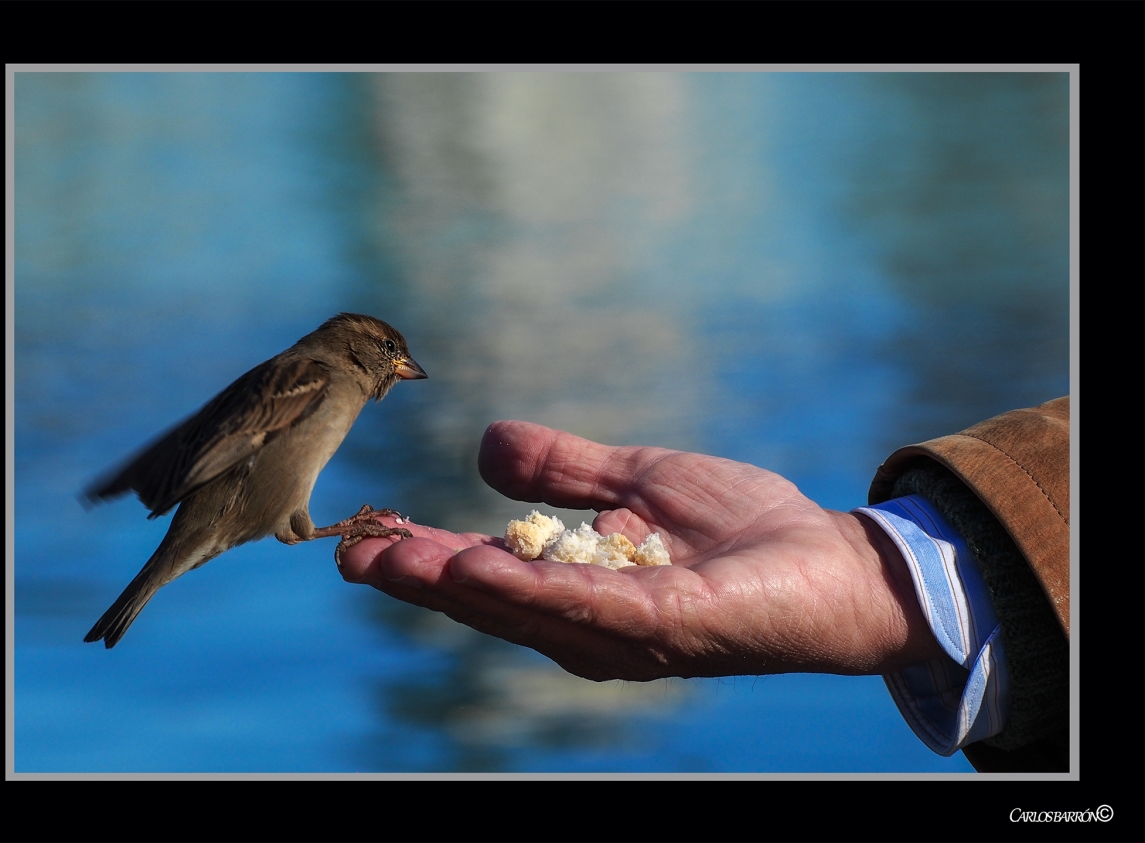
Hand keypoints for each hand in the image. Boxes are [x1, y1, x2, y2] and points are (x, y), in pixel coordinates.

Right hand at [338, 421, 944, 680]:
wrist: (834, 560)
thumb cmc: (744, 529)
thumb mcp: (639, 483)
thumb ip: (568, 471)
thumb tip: (487, 446)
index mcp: (580, 592)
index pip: (489, 575)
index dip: (427, 557)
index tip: (370, 531)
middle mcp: (591, 625)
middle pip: (489, 602)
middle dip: (420, 579)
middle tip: (350, 553)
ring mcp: (626, 633)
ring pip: (521, 609)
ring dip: (452, 586)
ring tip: (390, 558)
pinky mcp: (666, 627)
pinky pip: (586, 606)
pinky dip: (528, 589)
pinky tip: (477, 564)